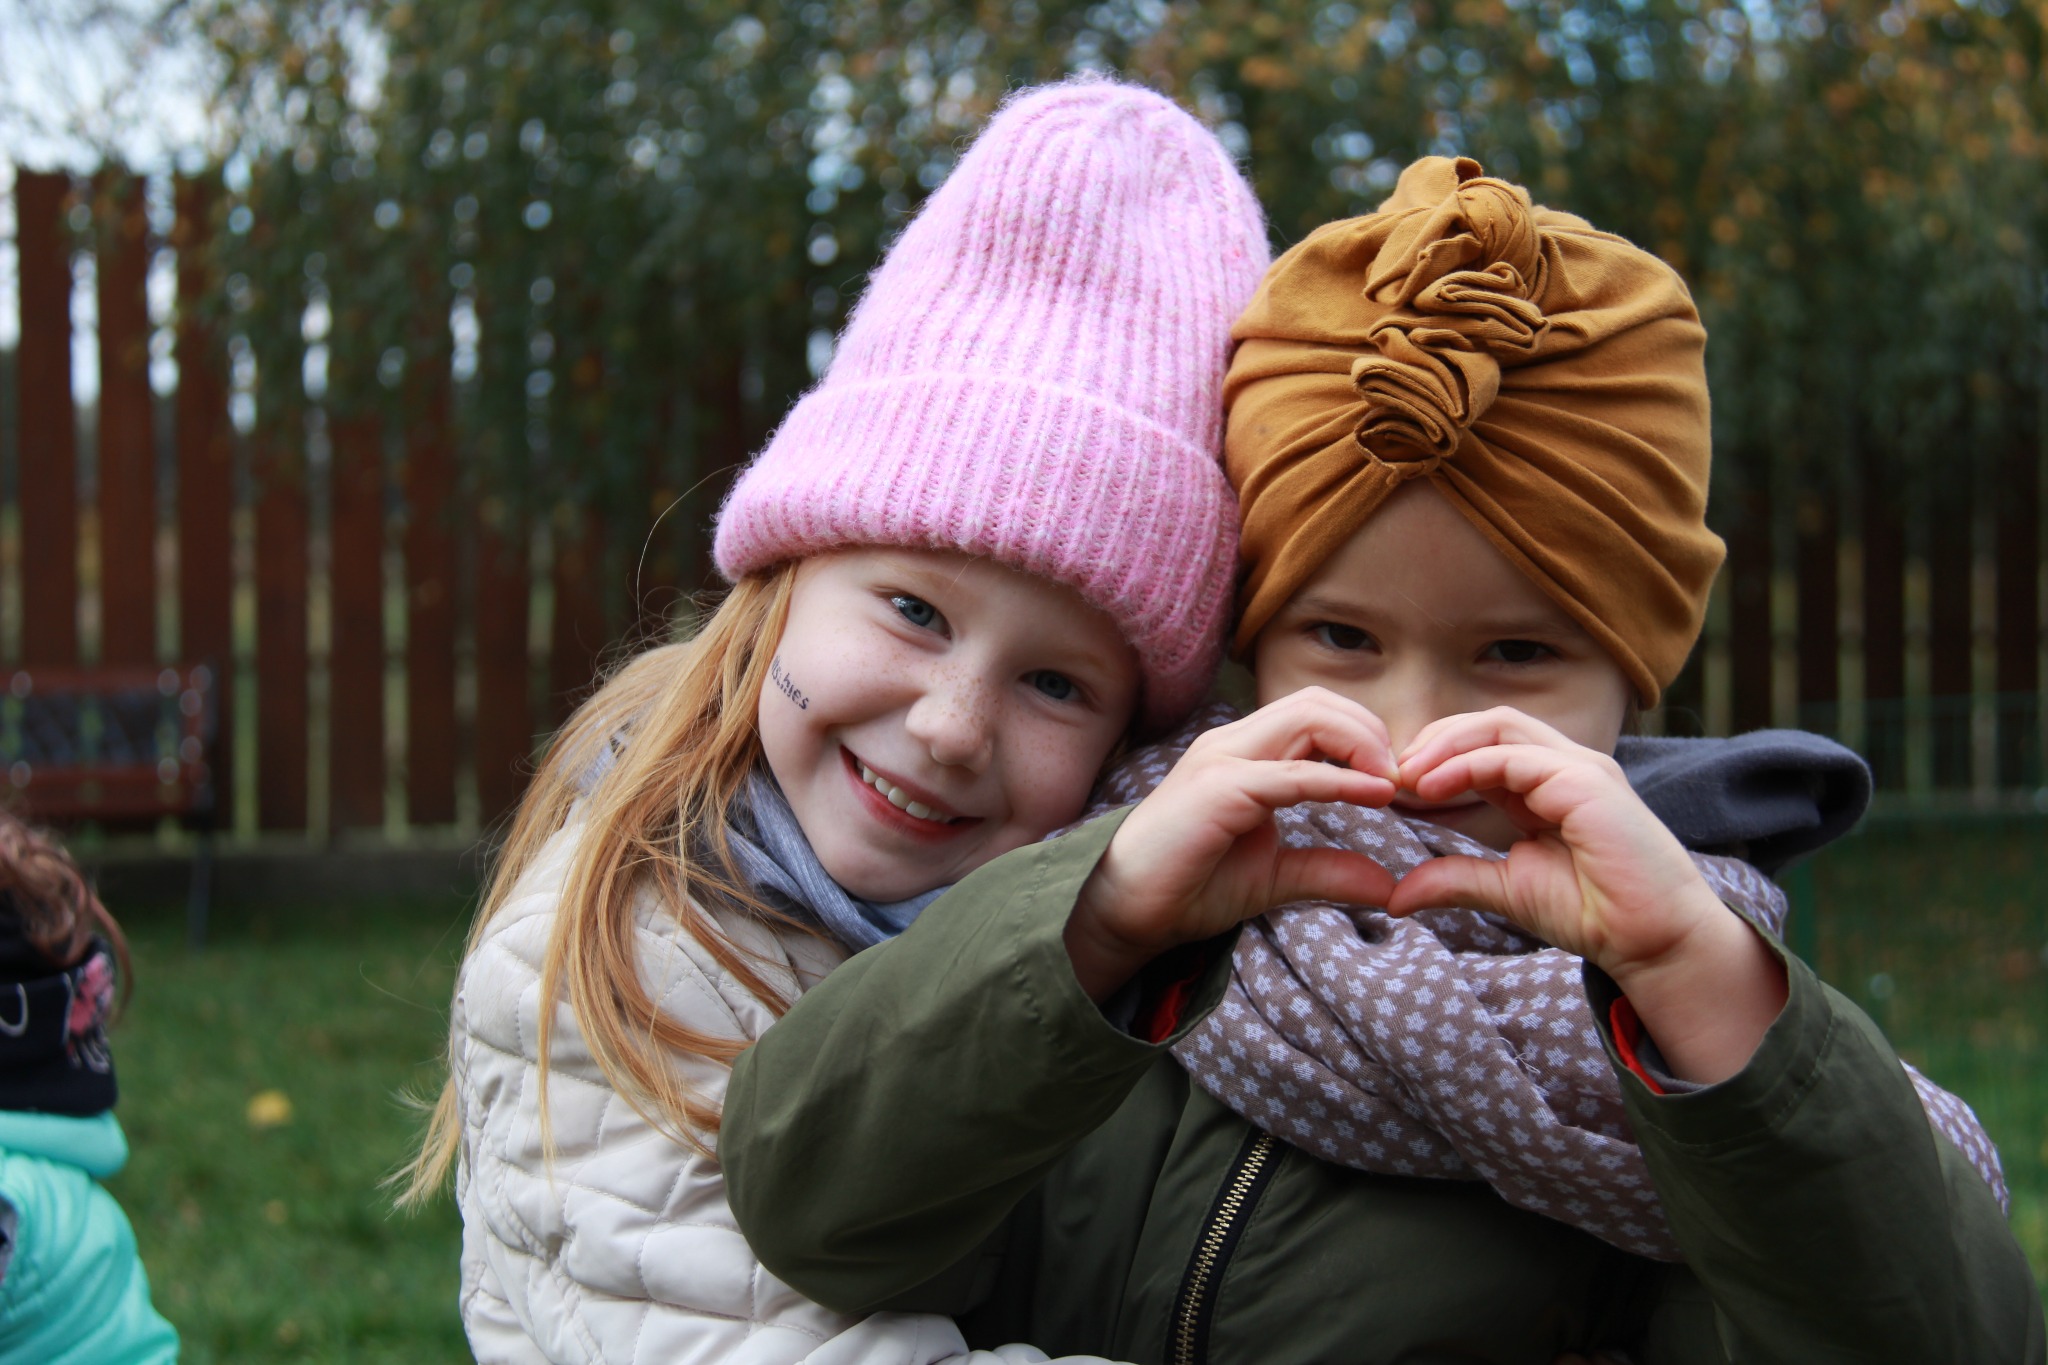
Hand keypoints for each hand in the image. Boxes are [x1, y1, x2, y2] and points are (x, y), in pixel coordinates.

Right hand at [1064, 688, 1400, 999]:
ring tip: (1393, 783)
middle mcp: (1233, 742)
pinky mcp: (1220, 789)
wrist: (1127, 912)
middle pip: (1318, 702)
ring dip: (1363, 744)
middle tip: (1405, 780)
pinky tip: (1376, 795)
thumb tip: (1389, 885)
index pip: (1317, 713)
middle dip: (1373, 732)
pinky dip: (1341, 779)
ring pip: (1309, 717)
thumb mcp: (1275, 876)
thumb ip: (1328, 869)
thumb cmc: (1190, 885)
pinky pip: (1293, 773)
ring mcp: (1222, 759)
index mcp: (1245, 752)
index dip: (1367, 738)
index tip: (1402, 784)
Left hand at [1386, 708, 1786, 1083]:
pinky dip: (1467, 765)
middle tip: (1388, 771)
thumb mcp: (1506, 889)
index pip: (1483, 742)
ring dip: (1443, 745)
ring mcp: (1580, 767)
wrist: (1652, 941)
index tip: (1390, 785)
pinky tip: (1431, 787)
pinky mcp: (1587, 782)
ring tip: (1404, 776)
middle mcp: (1566, 764)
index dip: (1433, 755)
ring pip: (1499, 725)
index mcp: (1547, 782)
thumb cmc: (1593, 913)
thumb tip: (1395, 897)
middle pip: (1487, 721)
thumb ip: (1454, 879)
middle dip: (1432, 739)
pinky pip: (1515, 756)